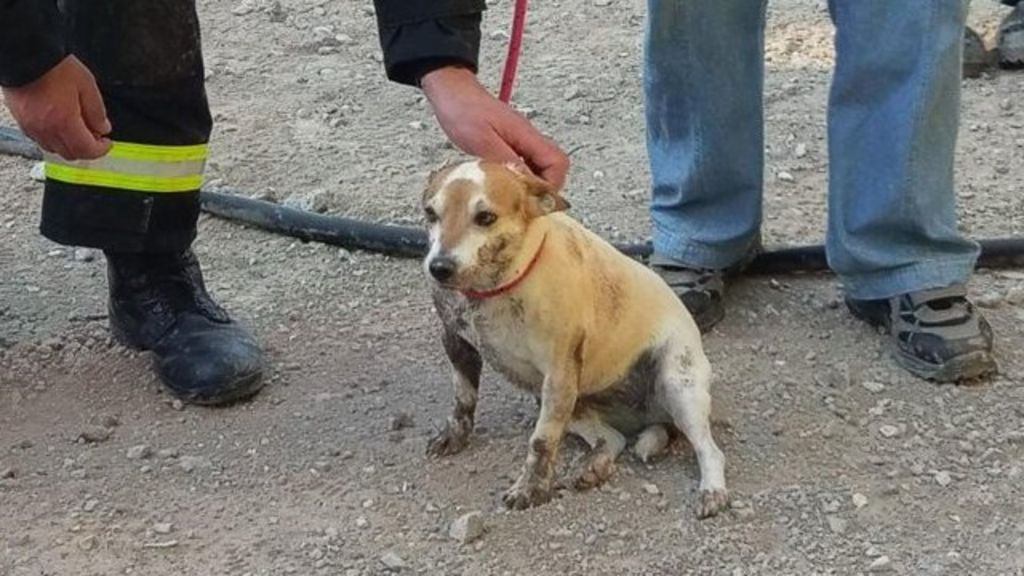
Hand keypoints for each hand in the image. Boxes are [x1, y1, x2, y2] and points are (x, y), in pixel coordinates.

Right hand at [2, 55, 111, 159]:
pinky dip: (53, 138)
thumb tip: (103, 128)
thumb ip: (97, 111)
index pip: (86, 150)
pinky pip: (40, 139)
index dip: (101, 149)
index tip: (107, 143)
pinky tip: (59, 125)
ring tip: (77, 129)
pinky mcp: (21, 121)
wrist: (26, 55)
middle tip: (94, 135)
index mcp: (64, 122)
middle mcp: (46, 129)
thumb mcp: (87, 86)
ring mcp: (31, 127)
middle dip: (86, 149)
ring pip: (54, 149)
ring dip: (69, 145)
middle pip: (70, 154)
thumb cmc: (54, 67)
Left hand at [422, 66, 568, 188]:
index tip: (533, 199)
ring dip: (529, 185)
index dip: (550, 184)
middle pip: (553, 168)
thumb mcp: (482, 140)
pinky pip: (523, 167)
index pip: (557, 162)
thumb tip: (525, 183)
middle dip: (542, 188)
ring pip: (539, 169)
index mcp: (526, 135)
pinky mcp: (509, 146)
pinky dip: (517, 180)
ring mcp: (520, 142)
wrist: (452, 92)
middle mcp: (528, 139)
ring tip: (511, 197)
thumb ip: (506, 162)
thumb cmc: (464, 110)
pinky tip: (502, 186)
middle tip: (523, 202)